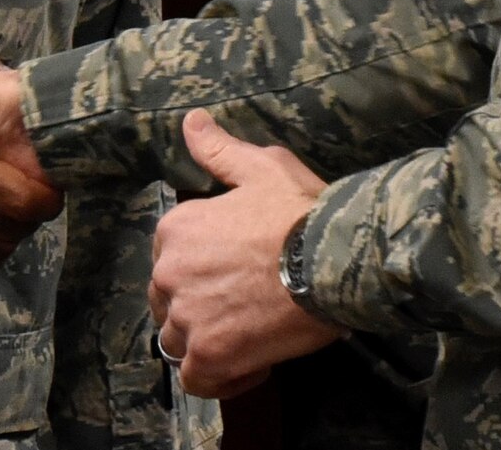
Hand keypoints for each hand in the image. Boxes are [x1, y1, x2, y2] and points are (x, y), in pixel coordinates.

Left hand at [149, 110, 343, 397]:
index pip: (169, 255)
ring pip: (178, 340)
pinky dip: (220, 377)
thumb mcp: (261, 168)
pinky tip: (250, 366)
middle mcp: (169, 272)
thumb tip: (191, 121)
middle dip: (198, 303)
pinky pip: (197, 379)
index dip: (201, 265)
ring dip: (206, 340)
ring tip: (245, 334)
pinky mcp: (209, 357)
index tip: (233, 268)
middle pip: (168, 299)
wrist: (332, 260)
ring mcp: (187, 318)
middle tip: (242, 302)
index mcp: (176, 227)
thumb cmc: (298, 211)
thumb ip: (219, 150)